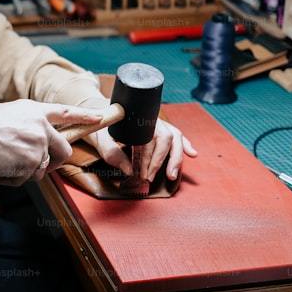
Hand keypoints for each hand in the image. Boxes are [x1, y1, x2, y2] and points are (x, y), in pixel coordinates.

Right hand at [0, 100, 102, 185]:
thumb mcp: (6, 114)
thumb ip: (25, 124)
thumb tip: (32, 140)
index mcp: (33, 110)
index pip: (65, 112)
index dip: (84, 115)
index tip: (99, 117)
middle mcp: (40, 126)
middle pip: (63, 149)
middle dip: (55, 161)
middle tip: (39, 164)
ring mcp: (39, 145)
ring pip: (43, 168)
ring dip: (27, 171)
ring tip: (6, 162)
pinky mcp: (33, 162)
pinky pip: (29, 178)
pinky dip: (15, 179)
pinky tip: (2, 169)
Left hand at [83, 117, 197, 182]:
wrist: (100, 113)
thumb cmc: (100, 126)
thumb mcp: (100, 140)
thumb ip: (113, 155)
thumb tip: (129, 171)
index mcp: (137, 119)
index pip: (149, 139)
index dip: (148, 158)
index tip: (142, 174)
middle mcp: (150, 119)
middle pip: (166, 137)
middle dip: (161, 160)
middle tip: (150, 177)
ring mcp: (157, 122)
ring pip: (175, 135)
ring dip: (176, 156)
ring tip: (172, 174)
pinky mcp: (160, 128)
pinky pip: (176, 134)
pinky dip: (185, 144)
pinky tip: (192, 154)